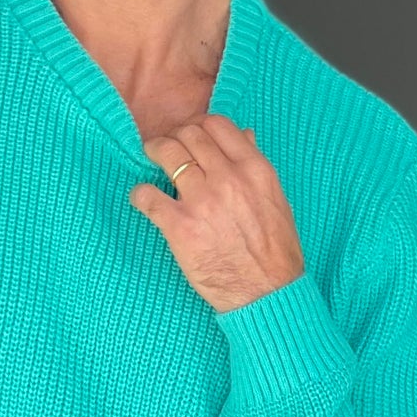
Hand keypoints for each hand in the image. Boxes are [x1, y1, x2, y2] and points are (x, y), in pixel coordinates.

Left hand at [128, 113, 305, 313]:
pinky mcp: (180, 226)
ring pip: (167, 154)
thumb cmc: (276, 251)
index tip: (189, 134)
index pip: (217, 124)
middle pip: (189, 135)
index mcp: (254, 169)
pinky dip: (140, 193)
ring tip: (150, 158)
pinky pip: (148, 196)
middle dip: (174, 136)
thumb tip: (245, 135)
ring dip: (154, 151)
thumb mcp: (276, 200)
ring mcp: (202, 201)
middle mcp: (228, 178)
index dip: (197, 124)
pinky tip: (143, 198)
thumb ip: (256, 166)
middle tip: (166, 147)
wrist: (267, 292)